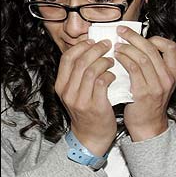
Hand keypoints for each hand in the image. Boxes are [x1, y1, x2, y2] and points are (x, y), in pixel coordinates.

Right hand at [55, 39, 116, 155]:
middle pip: (80, 62)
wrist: (90, 136)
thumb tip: (90, 49)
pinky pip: (102, 83)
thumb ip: (78, 74)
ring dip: (104, 61)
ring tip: (112, 60)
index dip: (80, 46)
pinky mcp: (95, 106)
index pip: (67, 58)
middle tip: (107, 44)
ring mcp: (80, 100)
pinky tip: (113, 75)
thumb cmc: (86, 110)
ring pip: (91, 71)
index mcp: (61, 85)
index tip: (92, 41)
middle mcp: (67, 92)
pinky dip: (109, 75)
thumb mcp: (75, 91)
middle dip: (95, 49)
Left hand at [115, 26, 175, 140]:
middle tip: (121, 31)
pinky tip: (116, 57)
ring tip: (117, 45)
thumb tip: (135, 46)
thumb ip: (151, 66)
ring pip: (142, 57)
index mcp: (172, 72)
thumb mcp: (157, 82)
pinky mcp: (143, 92)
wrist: (148, 125)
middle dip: (134, 37)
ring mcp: (156, 85)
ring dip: (127, 48)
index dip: (155, 38)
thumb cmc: (149, 102)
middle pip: (152, 49)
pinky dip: (124, 59)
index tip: (140, 36)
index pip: (170, 47)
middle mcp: (167, 77)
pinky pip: (133, 69)